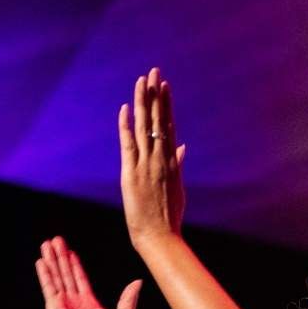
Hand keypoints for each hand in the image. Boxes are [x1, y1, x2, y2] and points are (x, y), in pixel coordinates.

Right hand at [37, 237, 140, 308]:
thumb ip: (129, 297)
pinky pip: (48, 287)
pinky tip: (41, 262)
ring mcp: (63, 305)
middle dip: (60, 257)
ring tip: (46, 244)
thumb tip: (138, 282)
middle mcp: (74, 303)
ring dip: (51, 261)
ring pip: (56, 277)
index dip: (75, 265)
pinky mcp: (54, 308)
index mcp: (88, 304)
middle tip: (55, 241)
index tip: (71, 252)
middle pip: (66, 274)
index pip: (79, 279)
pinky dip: (44, 274)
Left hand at [118, 66, 185, 245]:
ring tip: (143, 81)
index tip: (164, 85)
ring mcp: (147, 165)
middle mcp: (161, 159)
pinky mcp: (132, 173)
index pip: (169, 126)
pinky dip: (126, 126)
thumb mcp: (178, 187)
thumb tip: (182, 148)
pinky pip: (128, 145)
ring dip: (143, 103)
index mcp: (173, 162)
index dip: (166, 104)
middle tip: (154, 72)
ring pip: (145, 127)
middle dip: (156, 95)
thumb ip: (179, 164)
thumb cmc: (169, 216)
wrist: (160, 237)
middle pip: (159, 120)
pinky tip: (125, 109)